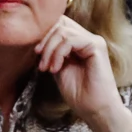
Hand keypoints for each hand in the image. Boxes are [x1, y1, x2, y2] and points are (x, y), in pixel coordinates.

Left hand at [37, 14, 131, 131]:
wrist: (95, 110)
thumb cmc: (78, 92)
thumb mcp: (57, 66)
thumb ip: (51, 50)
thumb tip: (35, 36)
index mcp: (78, 41)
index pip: (57, 23)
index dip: (43, 34)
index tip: (36, 54)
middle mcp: (87, 37)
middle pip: (59, 22)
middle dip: (45, 40)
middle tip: (41, 61)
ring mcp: (93, 40)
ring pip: (62, 31)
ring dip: (50, 50)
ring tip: (47, 68)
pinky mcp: (97, 46)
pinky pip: (70, 40)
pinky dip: (58, 53)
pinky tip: (56, 69)